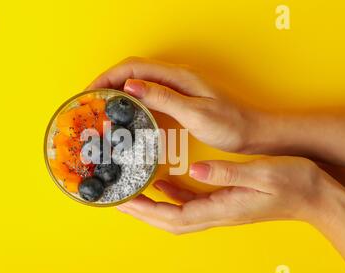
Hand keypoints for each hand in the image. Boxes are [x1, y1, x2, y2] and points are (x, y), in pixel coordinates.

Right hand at [87, 56, 257, 152]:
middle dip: (108, 83)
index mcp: (178, 77)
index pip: (133, 68)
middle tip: (90, 104)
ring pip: (139, 83)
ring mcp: (177, 89)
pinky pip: (149, 95)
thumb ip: (163, 98)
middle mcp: (175, 78)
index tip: (90, 93)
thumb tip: (129, 85)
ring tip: (102, 109)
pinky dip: (132, 102)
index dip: (108, 77)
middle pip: (132, 72)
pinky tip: (126, 116)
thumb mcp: (195, 113)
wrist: (254, 133)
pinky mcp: (180, 100)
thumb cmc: (230, 125)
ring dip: (118, 92)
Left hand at [117, 156, 344, 272]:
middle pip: (170, 221)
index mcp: (222, 209)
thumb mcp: (260, 174)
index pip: (175, 216)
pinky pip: (190, 204)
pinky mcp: (224, 204)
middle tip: (119, 200)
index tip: (125, 202)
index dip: (148, 211)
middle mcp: (217, 215)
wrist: (314, 196)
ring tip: (133, 194)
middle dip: (142, 213)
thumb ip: (226, 174)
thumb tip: (194, 170)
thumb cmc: (292, 183)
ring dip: (153, 208)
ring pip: (177, 215)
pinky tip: (163, 184)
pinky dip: (172, 196)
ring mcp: (220, 211)